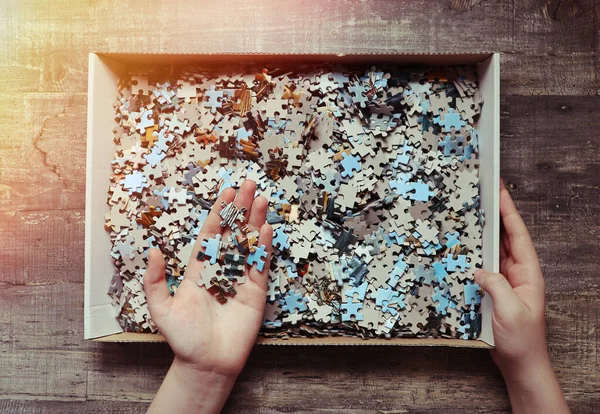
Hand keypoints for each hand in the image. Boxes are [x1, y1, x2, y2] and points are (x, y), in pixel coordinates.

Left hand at [144, 180, 272, 412]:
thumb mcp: (161, 308)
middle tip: (250, 184)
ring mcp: (240, 278)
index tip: (226, 192)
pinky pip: (261, 265)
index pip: (211, 233)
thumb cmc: (182, 338)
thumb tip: (153, 250)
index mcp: (200, 268)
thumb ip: (155, 280)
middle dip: (241, 208)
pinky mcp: (256, 291)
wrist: (207, 363)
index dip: (219, 212)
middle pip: (233, 232)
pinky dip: (264, 247)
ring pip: (249, 243)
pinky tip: (266, 228)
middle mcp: (221, 268)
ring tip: (262, 198)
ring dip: (256, 221)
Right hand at [475, 179, 568, 412]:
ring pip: (493, 250)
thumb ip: (496, 285)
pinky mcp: (493, 290)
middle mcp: (518, 273)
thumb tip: (479, 269)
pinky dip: (474, 254)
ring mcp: (505, 281)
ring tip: (472, 213)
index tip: (500, 191)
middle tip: (483, 193)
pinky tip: (464, 247)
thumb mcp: (510, 310)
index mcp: (529, 273)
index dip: (509, 212)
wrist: (520, 364)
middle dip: (496, 214)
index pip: (518, 235)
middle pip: (506, 237)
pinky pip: (483, 267)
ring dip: (484, 233)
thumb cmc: (522, 341)